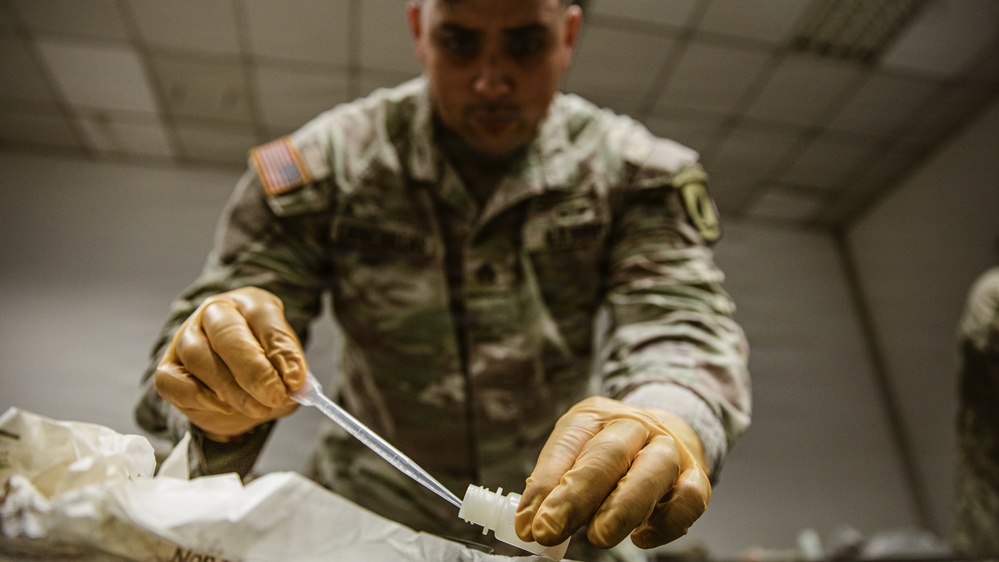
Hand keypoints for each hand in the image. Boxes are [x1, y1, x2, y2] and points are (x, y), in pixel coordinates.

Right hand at [155, 287, 307, 437]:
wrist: (238, 390)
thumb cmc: (266, 369)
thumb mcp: (287, 367)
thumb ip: (291, 372)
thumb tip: (293, 383)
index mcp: (250, 303)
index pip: (262, 315)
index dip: (280, 348)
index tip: (295, 380)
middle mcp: (214, 312)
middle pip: (226, 333)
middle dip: (254, 370)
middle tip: (274, 397)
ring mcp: (185, 337)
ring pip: (199, 356)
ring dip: (231, 389)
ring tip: (257, 408)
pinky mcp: (167, 367)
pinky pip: (172, 380)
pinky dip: (198, 397)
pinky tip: (224, 407)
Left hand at [515, 396, 710, 548]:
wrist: (665, 432)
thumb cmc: (607, 452)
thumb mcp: (573, 455)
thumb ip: (553, 486)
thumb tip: (529, 525)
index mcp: (594, 416)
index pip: (567, 445)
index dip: (545, 486)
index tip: (529, 524)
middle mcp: (635, 426)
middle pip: (608, 453)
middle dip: (576, 496)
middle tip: (551, 530)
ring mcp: (670, 449)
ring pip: (654, 469)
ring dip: (623, 506)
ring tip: (598, 537)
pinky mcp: (696, 477)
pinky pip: (689, 498)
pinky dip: (667, 522)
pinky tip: (641, 538)